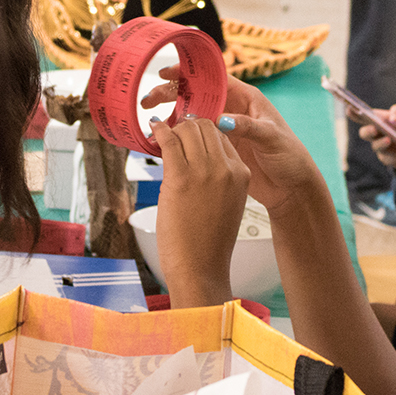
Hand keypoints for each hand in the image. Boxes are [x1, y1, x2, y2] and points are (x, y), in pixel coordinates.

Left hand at [151, 115, 248, 307]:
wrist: (201, 267)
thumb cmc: (209, 241)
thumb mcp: (227, 202)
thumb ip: (218, 177)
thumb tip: (195, 157)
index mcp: (241, 173)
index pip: (222, 136)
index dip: (202, 133)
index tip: (188, 135)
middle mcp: (226, 168)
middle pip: (206, 127)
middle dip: (187, 127)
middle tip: (174, 133)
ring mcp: (204, 172)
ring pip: (188, 130)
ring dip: (173, 129)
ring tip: (163, 135)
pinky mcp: (180, 178)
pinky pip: (169, 141)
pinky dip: (160, 131)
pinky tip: (154, 130)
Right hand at [358, 104, 395, 170]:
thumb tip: (392, 117)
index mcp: (377, 120)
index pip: (361, 116)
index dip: (353, 113)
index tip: (349, 108)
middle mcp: (376, 135)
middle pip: (365, 133)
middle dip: (368, 131)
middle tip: (374, 128)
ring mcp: (381, 148)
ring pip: (376, 147)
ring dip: (382, 143)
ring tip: (389, 140)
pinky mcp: (390, 160)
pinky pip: (392, 158)